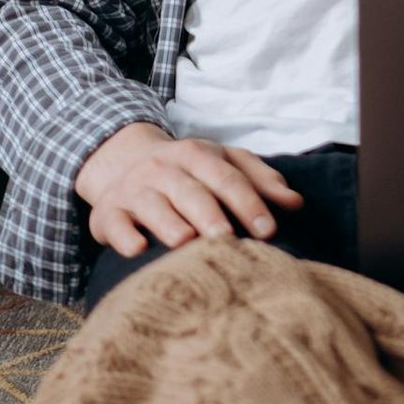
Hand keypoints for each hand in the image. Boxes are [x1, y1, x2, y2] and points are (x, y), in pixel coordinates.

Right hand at [75, 122, 304, 257]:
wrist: (122, 161)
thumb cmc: (187, 170)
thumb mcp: (223, 162)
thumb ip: (260, 179)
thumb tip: (295, 202)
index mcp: (197, 154)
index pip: (227, 178)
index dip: (249, 203)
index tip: (269, 230)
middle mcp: (164, 168)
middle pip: (191, 192)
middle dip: (210, 215)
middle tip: (228, 240)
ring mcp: (134, 189)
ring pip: (153, 205)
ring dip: (170, 224)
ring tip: (187, 243)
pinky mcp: (108, 212)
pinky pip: (115, 223)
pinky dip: (124, 236)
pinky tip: (137, 250)